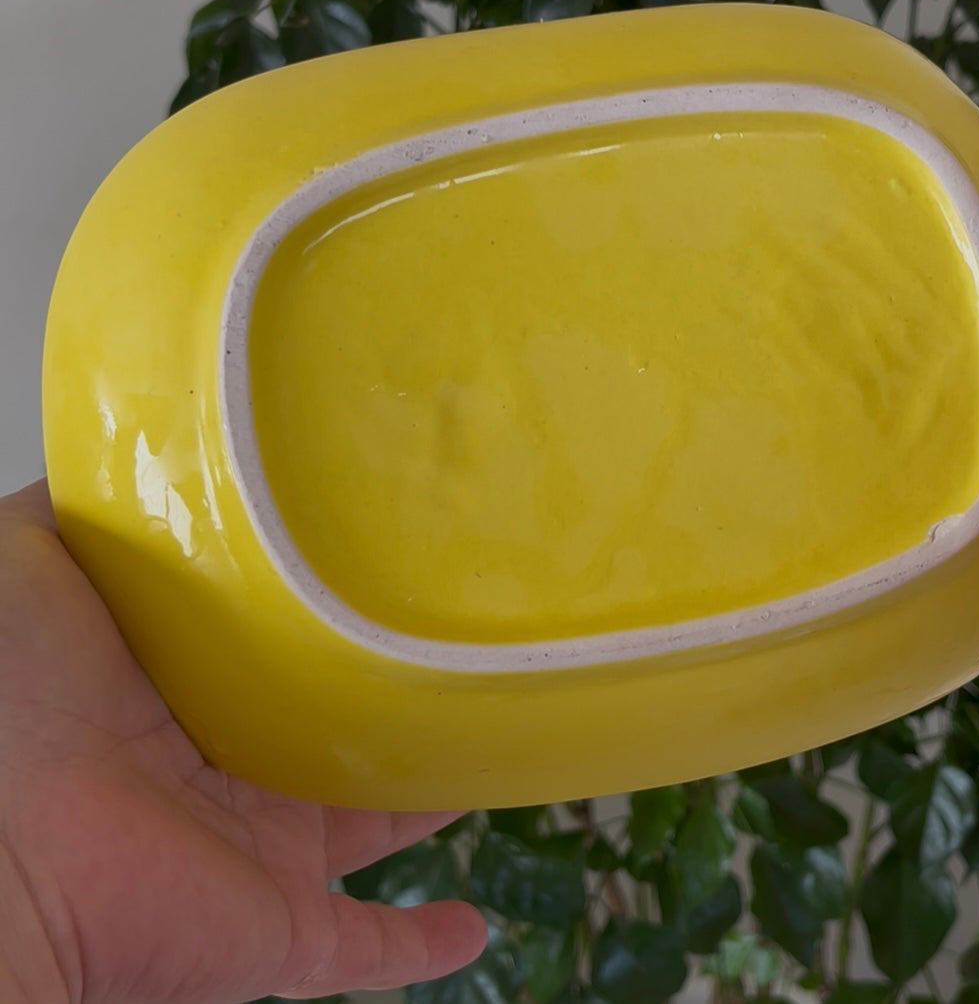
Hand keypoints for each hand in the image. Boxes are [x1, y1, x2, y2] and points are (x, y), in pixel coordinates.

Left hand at [0, 481, 485, 1003]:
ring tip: (506, 742)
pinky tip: (474, 926)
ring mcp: (261, 855)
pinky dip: (420, 945)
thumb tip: (146, 451)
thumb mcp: (35, 561)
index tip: (402, 557)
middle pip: (343, 732)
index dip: (341, 605)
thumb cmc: (21, 701)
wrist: (4, 860)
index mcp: (190, 691)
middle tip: (476, 643)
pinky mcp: (283, 930)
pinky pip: (367, 948)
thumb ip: (98, 511)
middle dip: (404, 694)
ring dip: (436, 795)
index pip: (288, 646)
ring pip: (376, 824)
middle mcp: (233, 771)